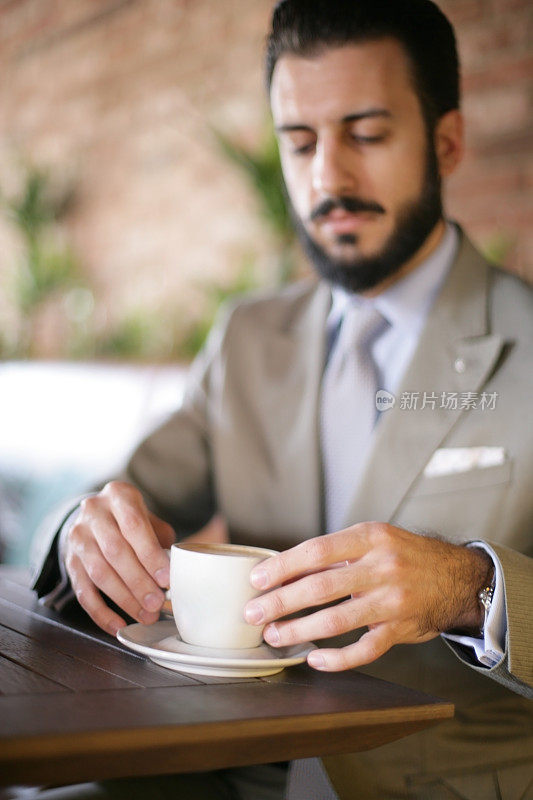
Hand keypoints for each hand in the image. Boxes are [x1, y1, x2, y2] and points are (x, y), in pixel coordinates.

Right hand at [62, 481, 173, 634]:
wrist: (96, 515)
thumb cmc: (132, 520)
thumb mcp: (149, 518)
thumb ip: (162, 540)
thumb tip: (175, 572)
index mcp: (118, 496)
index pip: (134, 526)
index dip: (150, 554)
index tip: (166, 579)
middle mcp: (93, 513)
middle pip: (115, 551)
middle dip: (138, 581)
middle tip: (157, 603)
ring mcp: (78, 538)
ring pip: (99, 572)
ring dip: (124, 598)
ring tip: (145, 616)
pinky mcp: (70, 562)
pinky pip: (83, 592)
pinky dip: (101, 613)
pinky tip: (119, 625)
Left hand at [244, 523, 492, 671]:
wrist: (457, 577)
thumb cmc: (404, 555)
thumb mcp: (374, 540)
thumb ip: (336, 554)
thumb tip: (284, 568)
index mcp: (370, 537)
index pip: (317, 551)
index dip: (282, 566)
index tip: (257, 579)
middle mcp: (382, 567)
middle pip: (320, 588)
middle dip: (280, 602)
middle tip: (252, 613)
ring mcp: (392, 601)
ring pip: (336, 621)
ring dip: (298, 631)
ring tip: (273, 636)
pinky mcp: (401, 630)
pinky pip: (363, 650)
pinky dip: (336, 658)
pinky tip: (314, 659)